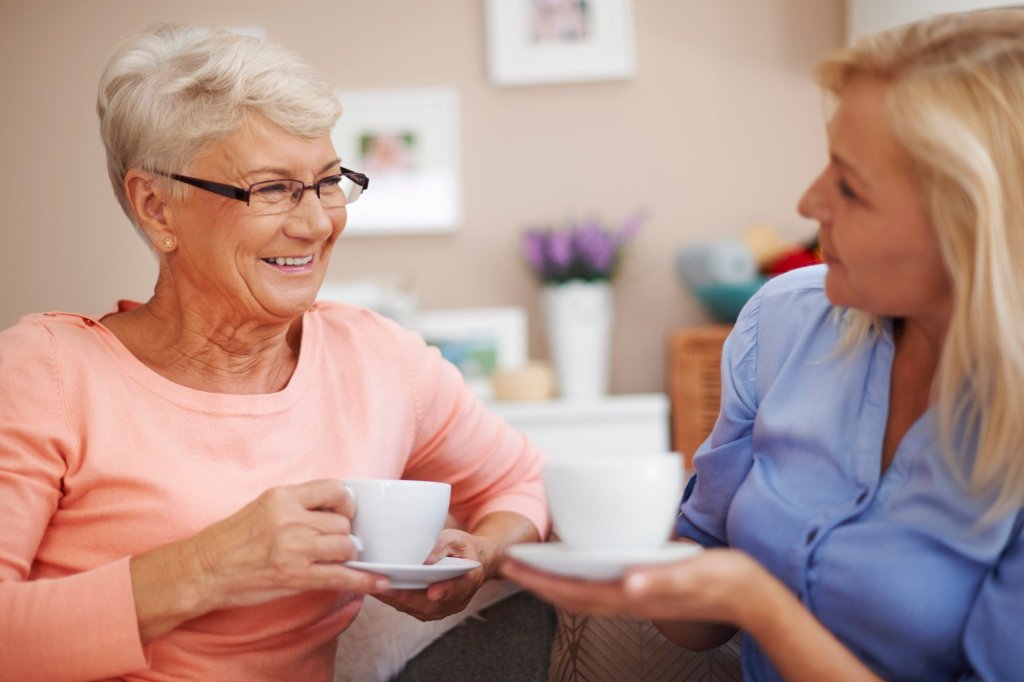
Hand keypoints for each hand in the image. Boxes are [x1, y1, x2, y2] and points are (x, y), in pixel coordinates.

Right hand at [191, 479, 389, 607]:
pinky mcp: (295, 576)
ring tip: (337, 558)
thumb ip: (296, 504)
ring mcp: (294, 548)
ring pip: (346, 546)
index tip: (344, 512)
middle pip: (342, 523)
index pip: (334, 489)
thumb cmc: (231, 540)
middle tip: (335, 542)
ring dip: (347, 554)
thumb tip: (332, 509)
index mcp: (282, 497)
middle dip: (345, 534)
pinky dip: (364, 581)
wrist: (204, 570)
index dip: (346, 502)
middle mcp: (290, 519)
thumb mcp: (263, 506)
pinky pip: (341, 577)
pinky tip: (379, 582)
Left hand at [373, 529, 494, 620]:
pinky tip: (379, 590)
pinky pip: (411, 608)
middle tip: (386, 588)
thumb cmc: (462, 549)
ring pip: (417, 609)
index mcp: (469, 579)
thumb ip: (441, 548)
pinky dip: (395, 600)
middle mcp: (456, 600)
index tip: (432, 592)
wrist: (472, 562)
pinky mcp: (428, 610)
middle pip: (430, 604)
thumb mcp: (456, 539)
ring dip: (396, 600)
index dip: (445, 591)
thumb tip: (423, 559)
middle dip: (406, 597)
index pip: (458, 588)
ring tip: (375, 588)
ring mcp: (442, 609)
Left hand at [502, 545, 769, 625]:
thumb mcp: (692, 574)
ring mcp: (635, 597)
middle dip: (538, 582)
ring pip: (583, 593)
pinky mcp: (644, 589)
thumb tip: (627, 583)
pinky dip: (579, 578)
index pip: (575, 591)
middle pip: (571, 595)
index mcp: (632, 595)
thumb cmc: (722, 581)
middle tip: (510, 565)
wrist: (748, 594)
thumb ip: (660, 581)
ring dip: (554, 582)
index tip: (516, 568)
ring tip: (533, 567)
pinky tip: (575, 566)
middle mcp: (628, 599)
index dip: (542, 582)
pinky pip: (601, 587)